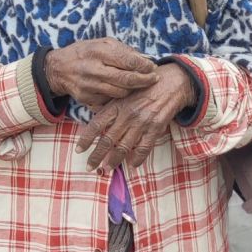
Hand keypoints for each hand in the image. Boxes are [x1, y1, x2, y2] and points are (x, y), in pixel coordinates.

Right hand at [46, 38, 157, 109]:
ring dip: (133, 89)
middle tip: (154, 79)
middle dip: (144, 80)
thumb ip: (124, 50)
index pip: (128, 61)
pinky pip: (109, 100)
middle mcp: (93, 69)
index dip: (144, 65)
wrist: (59, 69)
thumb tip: (145, 59)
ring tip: (139, 84)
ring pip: (120, 92)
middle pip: (126, 80)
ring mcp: (89, 86)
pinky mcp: (86, 98)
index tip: (152, 67)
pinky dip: (119, 96)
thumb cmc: (85, 52)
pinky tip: (123, 90)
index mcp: (99, 51)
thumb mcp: (102, 43)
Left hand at [75, 64, 194, 172]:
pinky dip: (137, 158)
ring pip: (123, 147)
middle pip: (107, 140)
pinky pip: (144, 148)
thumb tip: (95, 120)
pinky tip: (132, 164)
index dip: (85, 139)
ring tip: (106, 169)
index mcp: (117, 105)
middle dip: (96, 156)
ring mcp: (142, 122)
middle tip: (89, 166)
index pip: (96, 125)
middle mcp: (127, 115)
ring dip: (113, 160)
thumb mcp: (124, 91)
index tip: (78, 150)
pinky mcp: (156, 128)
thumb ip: (111, 106)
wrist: (172, 82)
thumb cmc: (145, 87)